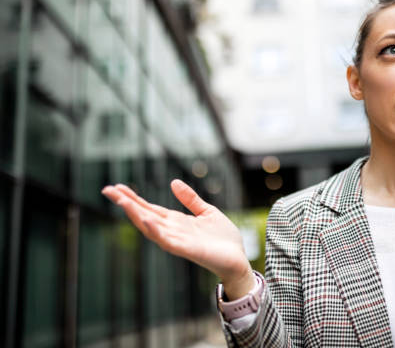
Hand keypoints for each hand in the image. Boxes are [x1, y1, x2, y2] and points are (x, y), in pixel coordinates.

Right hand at [101, 180, 254, 299]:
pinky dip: (156, 231)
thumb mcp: (207, 212)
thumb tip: (173, 182)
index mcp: (176, 221)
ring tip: (121, 201)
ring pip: (151, 227)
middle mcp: (173, 231)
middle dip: (126, 203)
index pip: (150, 208)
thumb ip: (190, 199)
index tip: (116, 187)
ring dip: (136, 215)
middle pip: (144, 215)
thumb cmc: (224, 239)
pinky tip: (146, 220)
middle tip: (107, 190)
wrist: (239, 259)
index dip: (133, 198)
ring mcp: (178, 240)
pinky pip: (167, 241)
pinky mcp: (187, 249)